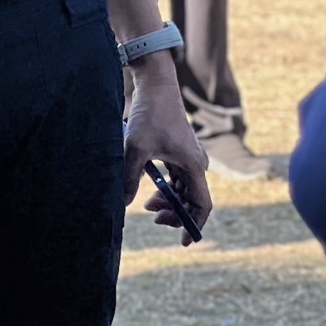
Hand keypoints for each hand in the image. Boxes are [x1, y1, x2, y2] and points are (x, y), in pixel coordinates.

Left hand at [124, 76, 210, 245]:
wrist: (156, 84)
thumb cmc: (150, 114)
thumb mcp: (136, 148)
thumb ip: (129, 178)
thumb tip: (123, 204)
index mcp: (194, 165)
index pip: (202, 205)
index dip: (194, 225)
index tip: (183, 240)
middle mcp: (196, 163)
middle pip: (192, 199)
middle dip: (176, 213)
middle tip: (153, 217)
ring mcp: (188, 156)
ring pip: (183, 189)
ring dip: (169, 201)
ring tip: (147, 205)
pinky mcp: (178, 150)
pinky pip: (177, 178)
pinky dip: (166, 188)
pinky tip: (149, 191)